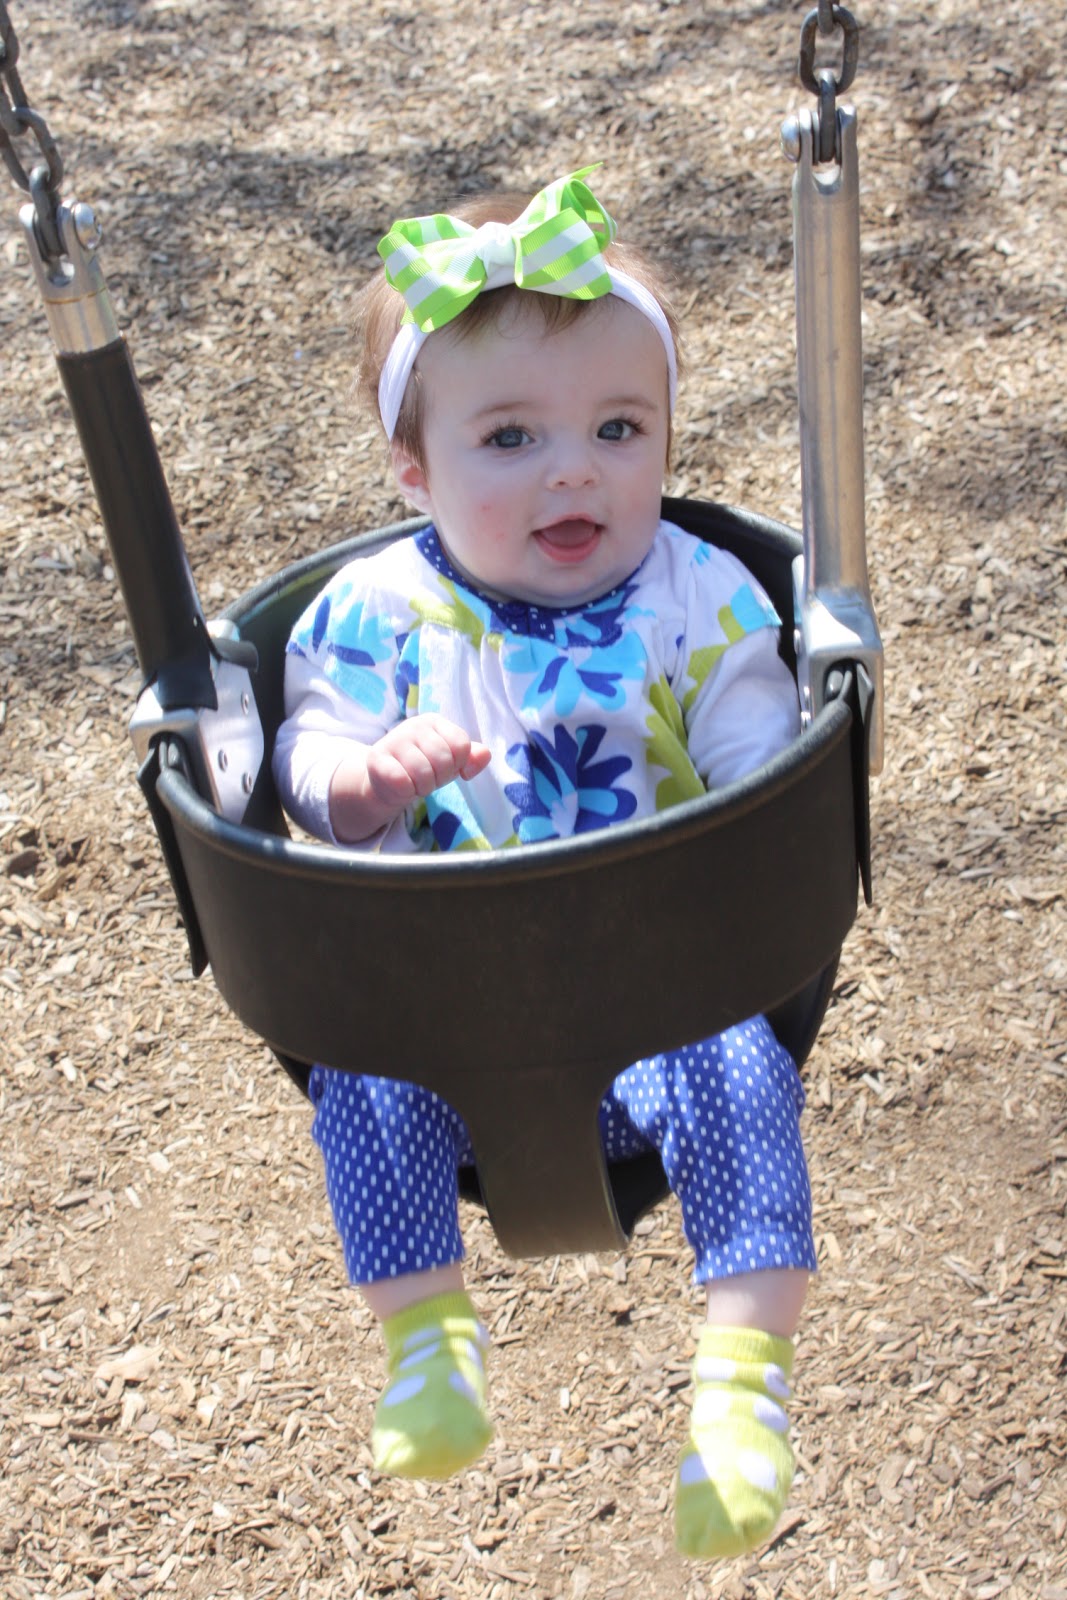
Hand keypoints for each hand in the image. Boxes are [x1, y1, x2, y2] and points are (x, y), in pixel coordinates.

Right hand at [330, 715, 490, 841]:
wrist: (385, 783)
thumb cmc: (423, 768)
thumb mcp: (451, 762)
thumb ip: (471, 757)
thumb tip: (485, 755)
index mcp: (434, 721)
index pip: (461, 744)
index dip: (457, 764)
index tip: (445, 768)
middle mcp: (413, 725)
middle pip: (444, 759)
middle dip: (439, 778)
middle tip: (427, 778)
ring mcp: (392, 740)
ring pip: (424, 774)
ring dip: (422, 787)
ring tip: (414, 782)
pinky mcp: (376, 758)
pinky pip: (402, 782)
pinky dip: (406, 792)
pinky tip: (401, 787)